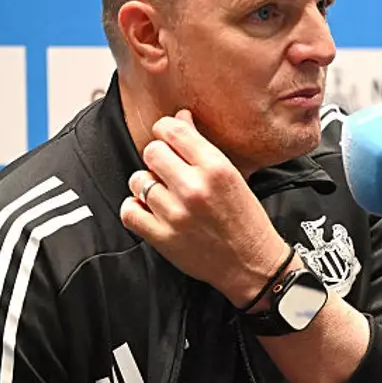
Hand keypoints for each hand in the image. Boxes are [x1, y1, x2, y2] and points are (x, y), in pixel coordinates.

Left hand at [120, 110, 285, 306]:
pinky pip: (129, 211)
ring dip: (146, 184)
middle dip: (157, 158)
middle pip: (152, 152)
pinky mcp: (162, 237)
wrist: (252, 265)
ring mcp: (176, 214)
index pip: (173, 130)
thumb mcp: (233, 176)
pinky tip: (149, 209)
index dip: (166, 130)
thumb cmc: (246, 221)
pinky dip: (135, 208)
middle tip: (167, 169)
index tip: (168, 138)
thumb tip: (180, 117)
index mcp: (216, 168)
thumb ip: (203, 147)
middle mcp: (194, 188)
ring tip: (162, 194)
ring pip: (138, 180)